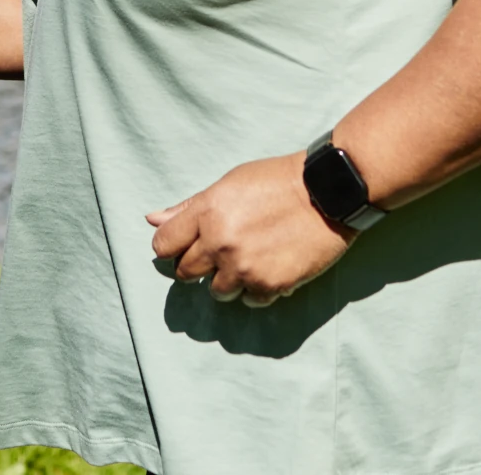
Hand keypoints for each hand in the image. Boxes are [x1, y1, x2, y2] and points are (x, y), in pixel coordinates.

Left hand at [147, 154, 352, 307]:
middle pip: (186, 272)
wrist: (328, 192)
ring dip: (229, 280)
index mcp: (206, 212)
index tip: (187, 246)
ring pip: (217, 291)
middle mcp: (220, 242)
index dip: (172, 247)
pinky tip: (272, 266)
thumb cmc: (278, 181)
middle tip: (223, 252)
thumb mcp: (230, 183)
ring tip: (251, 258)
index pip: (163, 244)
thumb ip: (189, 206)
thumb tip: (152, 219)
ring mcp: (244, 267)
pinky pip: (249, 300)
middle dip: (199, 265)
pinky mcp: (269, 285)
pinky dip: (258, 288)